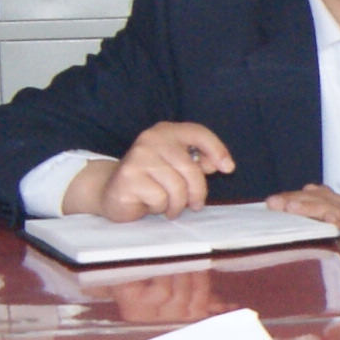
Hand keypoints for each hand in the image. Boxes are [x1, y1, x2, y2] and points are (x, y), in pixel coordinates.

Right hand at [69, 121, 234, 220]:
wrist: (110, 191)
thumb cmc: (151, 181)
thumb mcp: (177, 168)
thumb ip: (197, 163)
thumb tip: (219, 164)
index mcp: (166, 132)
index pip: (198, 133)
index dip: (218, 150)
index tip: (228, 169)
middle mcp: (151, 139)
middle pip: (191, 169)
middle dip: (197, 193)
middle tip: (194, 205)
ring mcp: (138, 157)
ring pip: (177, 187)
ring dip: (177, 204)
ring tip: (169, 206)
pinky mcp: (128, 177)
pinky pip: (160, 198)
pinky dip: (159, 207)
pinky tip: (150, 204)